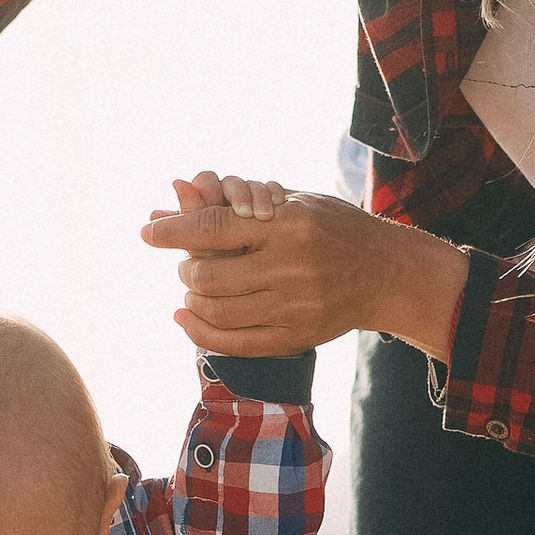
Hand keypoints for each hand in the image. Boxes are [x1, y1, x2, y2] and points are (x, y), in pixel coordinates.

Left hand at [141, 172, 464, 363]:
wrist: (386, 273)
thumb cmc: (334, 228)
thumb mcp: (293, 202)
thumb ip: (238, 203)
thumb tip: (177, 192)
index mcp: (287, 223)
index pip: (213, 227)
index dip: (172, 230)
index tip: (148, 232)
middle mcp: (289, 266)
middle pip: (208, 275)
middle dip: (185, 269)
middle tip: (187, 266)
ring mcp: (292, 305)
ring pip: (216, 310)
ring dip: (192, 300)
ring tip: (194, 290)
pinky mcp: (295, 335)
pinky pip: (233, 342)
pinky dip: (200, 333)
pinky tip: (187, 320)